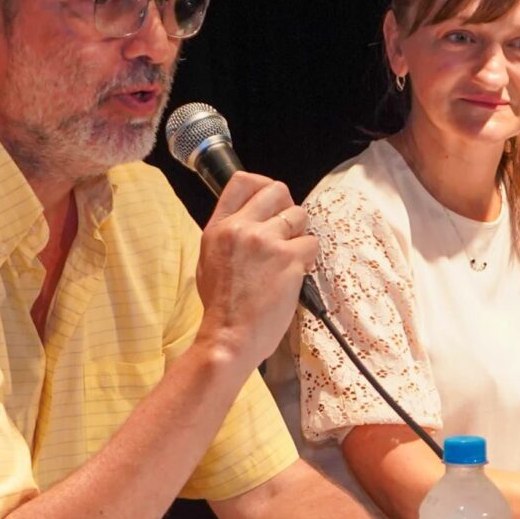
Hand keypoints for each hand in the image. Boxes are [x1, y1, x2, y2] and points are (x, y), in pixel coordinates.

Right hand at [193, 172, 318, 365]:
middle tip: (287, 230)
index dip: (262, 185)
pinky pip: (311, 243)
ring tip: (290, 257)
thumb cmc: (221, 307)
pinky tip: (296, 273)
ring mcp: (266, 241)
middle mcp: (241, 228)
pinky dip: (308, 258)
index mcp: (219, 227)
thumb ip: (228, 235)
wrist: (230, 337)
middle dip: (287, 207)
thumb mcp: (208, 261)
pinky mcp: (289, 258)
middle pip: (276, 190)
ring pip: (299, 215)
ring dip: (300, 234)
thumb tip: (251, 220)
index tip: (271, 200)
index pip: (242, 181)